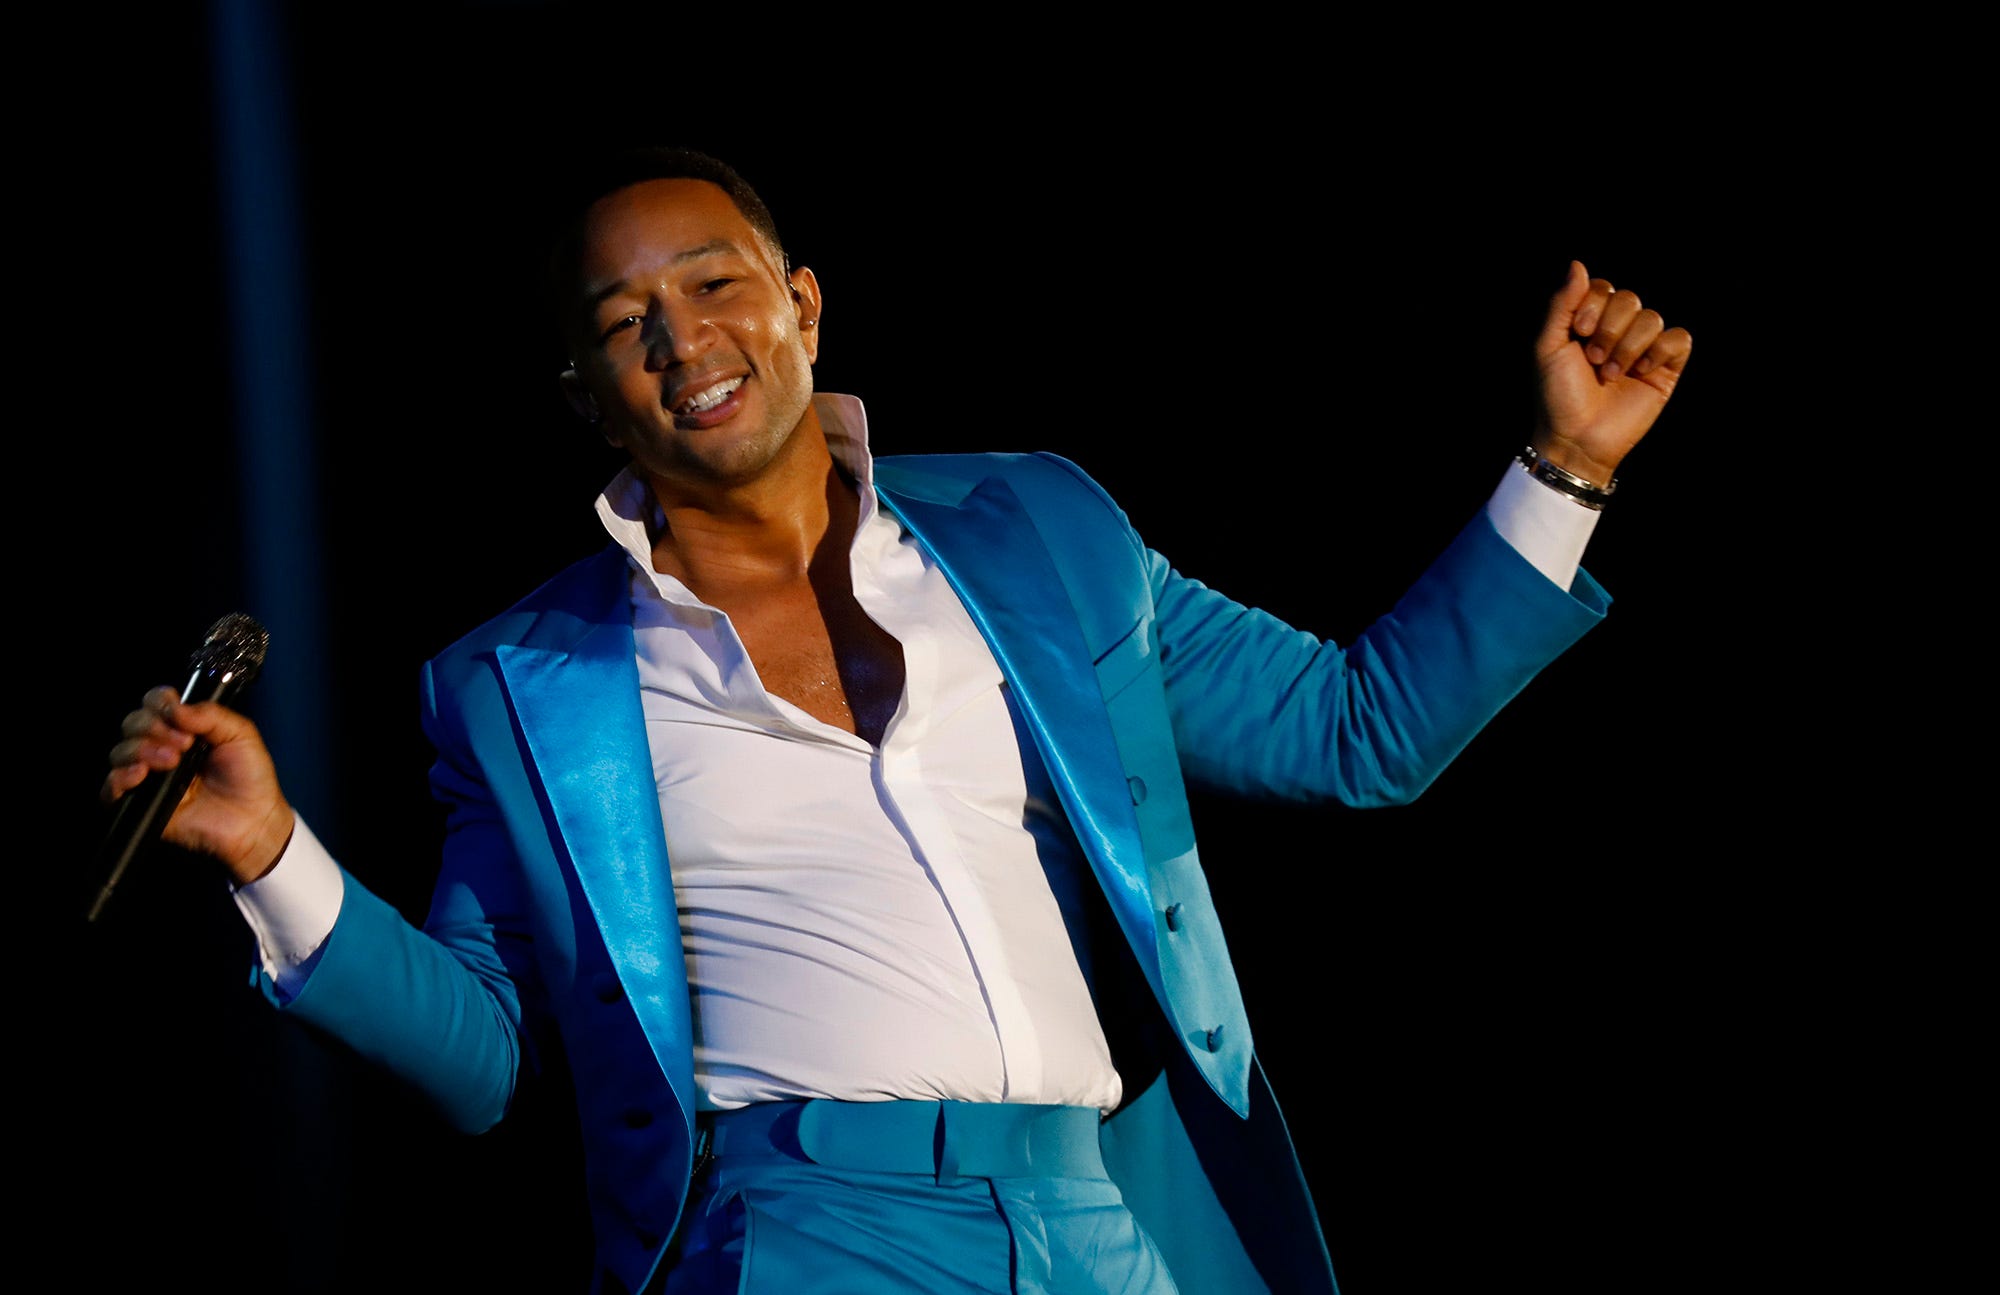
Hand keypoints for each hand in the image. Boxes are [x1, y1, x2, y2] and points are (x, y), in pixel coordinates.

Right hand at [101, 687, 294, 885]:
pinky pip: (111, 788)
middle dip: (154, 727)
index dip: (159, 702)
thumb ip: (210, 715)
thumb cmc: (249, 777)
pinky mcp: (140, 803)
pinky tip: (141, 776)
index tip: (176, 712)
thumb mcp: (240, 735)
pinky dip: (119, 777)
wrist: (252, 819)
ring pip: (120, 751)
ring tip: (172, 762)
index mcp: (183, 728)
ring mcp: (148, 775)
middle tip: (185, 744)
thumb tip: (175, 707)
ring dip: (142, 750)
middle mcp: (160, 747)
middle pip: (133, 723)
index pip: (154, 703)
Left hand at [1532, 260, 1692, 486]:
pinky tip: (1641, 372)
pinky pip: (1679, 339)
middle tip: (1593, 360)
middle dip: (1609, 329)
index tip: (1579, 333)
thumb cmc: (1558, 395)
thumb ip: (1562, 304)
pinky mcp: (1667, 367)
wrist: (1577, 438)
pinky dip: (1660, 352)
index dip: (1593, 305)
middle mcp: (1619, 331)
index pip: (1604, 289)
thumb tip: (1577, 264)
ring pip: (1652, 318)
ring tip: (1611, 374)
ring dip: (1629, 347)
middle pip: (1630, 300)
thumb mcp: (1548, 346)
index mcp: (1590, 322)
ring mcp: (1644, 349)